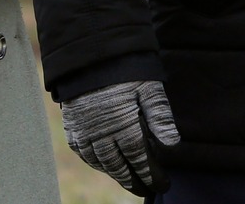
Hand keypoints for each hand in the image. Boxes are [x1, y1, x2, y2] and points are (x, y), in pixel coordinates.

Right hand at [61, 80, 180, 195]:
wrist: (89, 55)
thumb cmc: (124, 68)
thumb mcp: (148, 87)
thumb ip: (160, 116)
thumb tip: (173, 144)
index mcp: (122, 125)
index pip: (138, 159)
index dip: (150, 175)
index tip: (161, 185)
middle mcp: (101, 134)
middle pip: (119, 167)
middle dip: (134, 181)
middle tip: (146, 190)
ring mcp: (83, 133)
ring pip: (100, 163)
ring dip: (115, 174)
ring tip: (129, 180)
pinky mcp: (71, 127)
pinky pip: (83, 154)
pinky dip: (95, 163)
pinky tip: (104, 165)